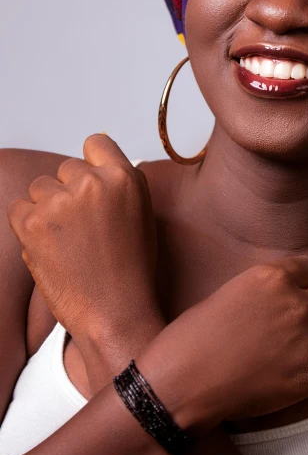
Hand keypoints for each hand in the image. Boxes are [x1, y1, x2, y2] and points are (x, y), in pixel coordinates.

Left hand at [7, 134, 163, 355]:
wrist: (114, 311)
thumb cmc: (130, 269)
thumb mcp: (141, 213)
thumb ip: (119, 183)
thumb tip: (93, 164)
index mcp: (125, 177)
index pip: (95, 143)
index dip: (90, 165)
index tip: (88, 184)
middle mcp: (92, 183)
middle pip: (66, 168)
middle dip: (69, 192)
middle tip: (81, 227)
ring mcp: (60, 202)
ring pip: (40, 188)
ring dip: (47, 209)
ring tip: (66, 241)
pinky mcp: (32, 223)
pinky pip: (18, 208)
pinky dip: (27, 226)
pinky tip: (49, 248)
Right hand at [138, 255, 307, 434]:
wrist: (183, 381)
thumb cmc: (193, 338)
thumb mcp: (228, 292)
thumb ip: (264, 292)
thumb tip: (283, 297)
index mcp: (271, 277)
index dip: (305, 286)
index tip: (295, 300)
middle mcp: (294, 303)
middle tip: (303, 331)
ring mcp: (306, 339)